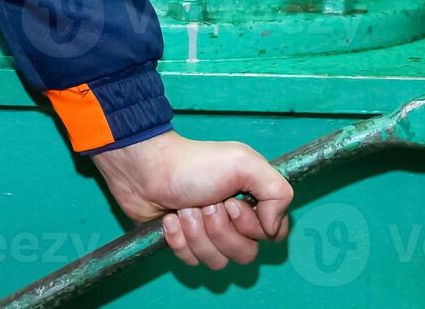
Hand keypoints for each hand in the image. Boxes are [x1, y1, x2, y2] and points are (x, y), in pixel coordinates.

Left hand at [91, 131, 292, 269]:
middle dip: (221, 230)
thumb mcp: (244, 163)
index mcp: (253, 199)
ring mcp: (208, 233)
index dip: (253, 226)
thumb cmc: (194, 163)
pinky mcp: (185, 243)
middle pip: (245, 253)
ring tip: (185, 209)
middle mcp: (234, 220)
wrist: (147, 170)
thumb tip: (274, 228)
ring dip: (197, 234)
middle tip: (206, 203)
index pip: (273, 234)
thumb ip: (277, 191)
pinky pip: (191, 261)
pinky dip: (179, 239)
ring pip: (217, 261)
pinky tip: (171, 218)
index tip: (233, 203)